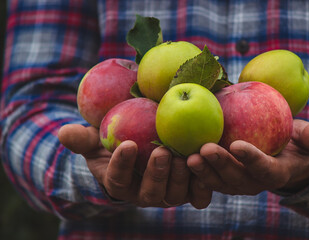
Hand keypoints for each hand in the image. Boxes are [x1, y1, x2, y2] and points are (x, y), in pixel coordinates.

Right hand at [58, 124, 211, 208]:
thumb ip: (82, 138)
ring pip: (174, 195)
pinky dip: (203, 184)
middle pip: (149, 193)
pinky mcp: (189, 189)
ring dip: (180, 177)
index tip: (126, 145)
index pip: (117, 180)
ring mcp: (168, 193)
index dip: (121, 166)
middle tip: (161, 151)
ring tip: (185, 156)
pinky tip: (206, 162)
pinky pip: (198, 194)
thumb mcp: (97, 138)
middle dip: (155, 174)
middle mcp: (144, 193)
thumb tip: (64, 133)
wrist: (144, 147)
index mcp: (120, 183)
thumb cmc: (116, 142)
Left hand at [187, 119, 308, 194]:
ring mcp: (234, 182)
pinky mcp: (220, 178)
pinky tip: (179, 154)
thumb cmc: (292, 143)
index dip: (252, 159)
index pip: (264, 169)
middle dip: (220, 165)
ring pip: (217, 181)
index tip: (238, 145)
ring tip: (188, 156)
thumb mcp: (306, 138)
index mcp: (274, 173)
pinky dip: (194, 168)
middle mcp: (252, 182)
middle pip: (235, 177)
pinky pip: (206, 176)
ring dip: (202, 170)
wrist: (277, 154)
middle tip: (205, 149)